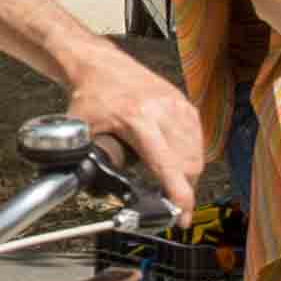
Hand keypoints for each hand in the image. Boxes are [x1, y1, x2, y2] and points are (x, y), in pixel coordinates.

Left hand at [59, 43, 204, 207]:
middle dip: (183, 190)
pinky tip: (181, 163)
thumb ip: (88, 159)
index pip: (168, 166)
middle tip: (171, 206)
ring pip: (196, 153)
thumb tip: (90, 186)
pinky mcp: (183, 102)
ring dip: (189, 175)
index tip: (182, 216)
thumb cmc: (91, 94)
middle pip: (188, 165)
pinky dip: (192, 156)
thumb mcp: (83, 131)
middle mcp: (163, 110)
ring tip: (174, 187)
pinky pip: (197, 138)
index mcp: (138, 119)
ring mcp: (176, 105)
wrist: (99, 64)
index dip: (179, 196)